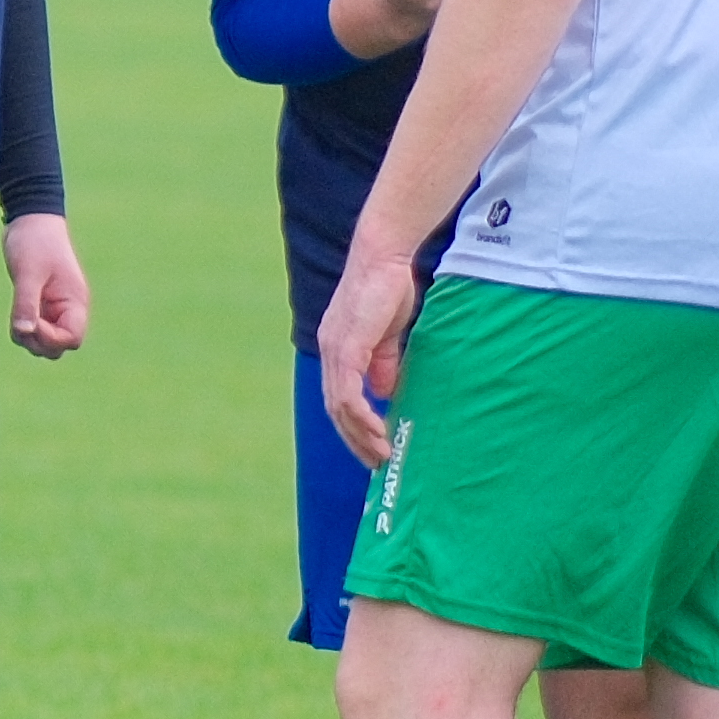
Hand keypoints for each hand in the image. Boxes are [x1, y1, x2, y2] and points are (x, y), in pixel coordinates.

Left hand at [2, 209, 88, 358]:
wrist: (28, 219)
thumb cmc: (34, 241)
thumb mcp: (28, 273)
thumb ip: (26, 303)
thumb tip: (24, 332)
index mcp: (74, 301)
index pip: (72, 339)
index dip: (51, 339)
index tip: (31, 322)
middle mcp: (68, 308)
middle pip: (59, 347)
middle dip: (38, 341)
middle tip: (20, 321)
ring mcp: (55, 308)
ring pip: (44, 341)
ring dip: (28, 337)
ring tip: (17, 315)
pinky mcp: (41, 304)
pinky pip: (34, 329)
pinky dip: (23, 328)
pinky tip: (16, 312)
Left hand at [313, 239, 421, 470]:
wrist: (384, 256)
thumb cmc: (388, 288)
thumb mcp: (388, 335)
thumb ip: (384, 364)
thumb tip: (386, 394)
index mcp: (337, 350)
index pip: (339, 398)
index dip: (353, 426)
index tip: (372, 447)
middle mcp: (330, 352)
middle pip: (336, 409)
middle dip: (356, 439)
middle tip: (377, 462)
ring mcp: (335, 350)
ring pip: (340, 406)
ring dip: (360, 434)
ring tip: (381, 454)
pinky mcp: (347, 346)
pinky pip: (349, 391)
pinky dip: (361, 414)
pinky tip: (378, 429)